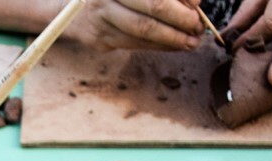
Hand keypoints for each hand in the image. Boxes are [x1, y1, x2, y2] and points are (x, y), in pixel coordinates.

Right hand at [68, 0, 206, 52]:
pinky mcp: (99, 39)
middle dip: (181, 19)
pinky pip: (135, 44)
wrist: (72, 10)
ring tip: (191, 41)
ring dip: (172, 38)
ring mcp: (101, 19)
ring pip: (144, 31)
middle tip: (198, 26)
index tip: (199, 4)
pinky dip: (158, 46)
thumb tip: (194, 2)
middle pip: (153, 7)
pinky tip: (173, 45)